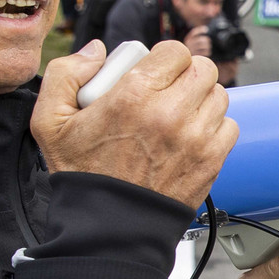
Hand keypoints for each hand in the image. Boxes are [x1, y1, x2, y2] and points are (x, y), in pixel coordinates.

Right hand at [31, 40, 237, 207]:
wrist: (108, 227)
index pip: (175, 51)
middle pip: (203, 68)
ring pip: (218, 95)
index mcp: (134, 96)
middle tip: (167, 90)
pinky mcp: (211, 160)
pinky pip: (228, 125)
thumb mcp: (50, 121)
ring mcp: (196, 138)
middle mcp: (170, 114)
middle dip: (185, 74)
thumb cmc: (83, 176)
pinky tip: (190, 135)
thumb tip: (97, 51)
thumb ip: (66, 74)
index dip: (164, 58)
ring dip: (201, 100)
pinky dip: (213, 127)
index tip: (153, 72)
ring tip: (177, 114)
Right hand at [183, 24, 211, 57]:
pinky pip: (205, 52)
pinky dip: (208, 52)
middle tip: (208, 42)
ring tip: (208, 47)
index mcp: (187, 40)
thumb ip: (197, 38)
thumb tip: (206, 29)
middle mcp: (189, 44)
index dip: (200, 30)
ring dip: (208, 46)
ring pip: (204, 45)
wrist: (188, 62)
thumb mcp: (192, 43)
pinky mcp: (196, 56)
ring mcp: (192, 50)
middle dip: (207, 40)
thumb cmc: (192, 50)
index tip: (206, 29)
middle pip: (201, 39)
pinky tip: (207, 52)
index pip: (194, 33)